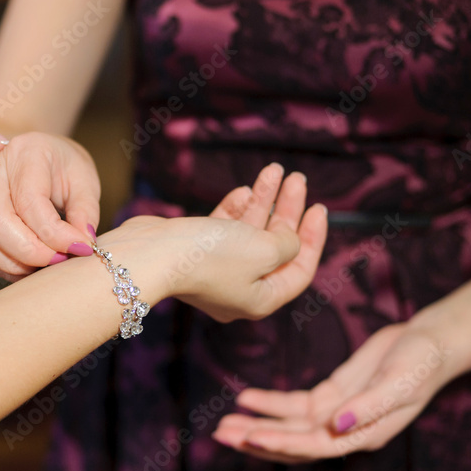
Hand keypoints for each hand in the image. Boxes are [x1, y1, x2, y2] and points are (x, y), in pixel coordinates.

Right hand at [0, 132, 100, 280]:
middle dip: (29, 252)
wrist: (41, 154)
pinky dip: (2, 264)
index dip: (55, 234)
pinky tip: (27, 266)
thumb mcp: (85, 182)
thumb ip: (85, 213)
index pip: (30, 202)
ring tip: (44, 264)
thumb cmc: (63, 166)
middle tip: (59, 260)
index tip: (79, 248)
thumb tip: (80, 246)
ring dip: (13, 262)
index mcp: (25, 152)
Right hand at [188, 162, 327, 321]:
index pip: (299, 271)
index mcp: (260, 299)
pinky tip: (243, 191)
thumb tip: (288, 238)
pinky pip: (224, 229)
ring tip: (273, 171)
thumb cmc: (209, 258)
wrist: (151, 254)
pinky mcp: (194, 251)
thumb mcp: (264, 250)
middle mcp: (239, 288)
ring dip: (263, 201)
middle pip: (275, 248)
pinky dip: (236, 209)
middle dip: (288, 211)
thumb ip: (287, 244)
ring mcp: (215, 270)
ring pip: (249, 233)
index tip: (319, 207)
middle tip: (297, 180)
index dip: (313, 238)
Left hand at [212, 321, 459, 462]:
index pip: (315, 446)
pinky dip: (269, 403)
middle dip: (257, 439)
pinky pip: (293, 404)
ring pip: (288, 425)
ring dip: (256, 425)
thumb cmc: (421, 364)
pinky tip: (245, 399)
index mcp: (363, 434)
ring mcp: (335, 414)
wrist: (428, 343)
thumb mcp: (400, 383)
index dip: (283, 443)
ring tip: (222, 425)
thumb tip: (339, 424)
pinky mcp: (330, 395)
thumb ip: (370, 405)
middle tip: (221, 436)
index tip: (253, 437)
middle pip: (293, 442)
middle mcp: (344, 431)